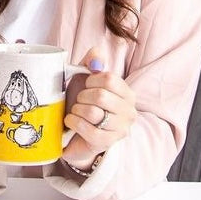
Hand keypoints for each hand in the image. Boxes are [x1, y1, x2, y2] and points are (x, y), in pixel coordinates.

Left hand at [62, 49, 136, 169]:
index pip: (109, 79)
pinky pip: (88, 130)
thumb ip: (92, 62)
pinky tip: (71, 122)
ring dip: (76, 110)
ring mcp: (120, 129)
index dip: (91, 80)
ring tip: (76, 112)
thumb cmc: (83, 104)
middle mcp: (130, 112)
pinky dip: (74, 123)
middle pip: (101, 95)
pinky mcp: (107, 143)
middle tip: (79, 101)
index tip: (86, 86)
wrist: (76, 136)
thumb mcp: (86, 79)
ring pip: (93, 112)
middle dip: (82, 96)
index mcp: (128, 94)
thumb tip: (96, 56)